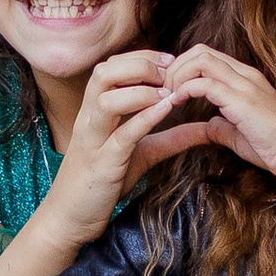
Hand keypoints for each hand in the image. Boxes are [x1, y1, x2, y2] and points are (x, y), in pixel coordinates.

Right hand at [0, 48, 221, 275]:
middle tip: (170, 70)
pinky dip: (145, 118)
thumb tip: (206, 128)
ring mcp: (93, 140)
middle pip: (105, 72)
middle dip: (140, 64)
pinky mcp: (102, 163)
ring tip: (169, 91)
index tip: (170, 61)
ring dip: (141, 89)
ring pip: (108, 98)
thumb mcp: (142, 155)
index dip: (140, 57)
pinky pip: (122, 133)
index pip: (111, 67)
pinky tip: (167, 109)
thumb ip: (172, 139)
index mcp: (94, 112)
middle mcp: (89, 119)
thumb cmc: (101, 185)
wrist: (69, 218)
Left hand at [158, 43, 275, 181]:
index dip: (183, 68)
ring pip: (201, 59)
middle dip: (175, 67)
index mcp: (245, 79)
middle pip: (201, 51)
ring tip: (168, 96)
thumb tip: (207, 126)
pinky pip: (205, 83)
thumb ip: (222, 126)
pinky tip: (176, 104)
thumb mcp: (240, 135)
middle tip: (163, 90)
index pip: (208, 57)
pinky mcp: (241, 100)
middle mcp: (245, 75)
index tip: (170, 89)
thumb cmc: (274, 147)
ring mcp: (244, 85)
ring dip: (177, 75)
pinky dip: (184, 90)